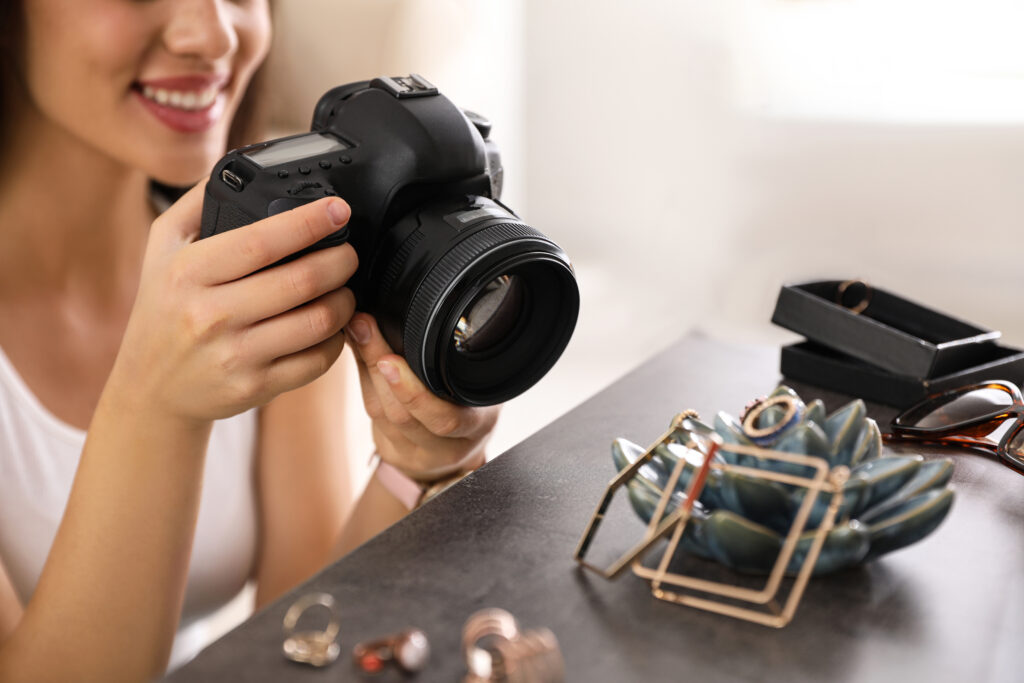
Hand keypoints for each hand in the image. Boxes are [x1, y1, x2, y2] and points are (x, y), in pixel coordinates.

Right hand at [107, 182, 357, 425]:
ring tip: (345, 289)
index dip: (309, 222)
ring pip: (316, 322)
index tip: (338, 210)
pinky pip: (315, 361)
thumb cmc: (163, 311)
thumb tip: (236, 168)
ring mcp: (234, 355)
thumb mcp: (161, 250)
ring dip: (345, 301)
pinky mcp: (255, 387)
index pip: (261, 242)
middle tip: (349, 253)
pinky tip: (333, 326)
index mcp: (189, 273)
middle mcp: (210, 315)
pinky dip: (336, 340)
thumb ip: (196, 205)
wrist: (150, 389)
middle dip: (341, 261)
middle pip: (300, 281)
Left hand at [345, 313, 499, 480]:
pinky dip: (361, 378)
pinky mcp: (393, 450)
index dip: (414, 395)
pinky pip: (372, 415)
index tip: (390, 360)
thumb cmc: (472, 406)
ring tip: (356, 331)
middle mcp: (446, 445)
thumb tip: (413, 312)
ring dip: (365, 370)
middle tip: (363, 326)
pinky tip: (356, 350)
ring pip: (383, 415)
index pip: (445, 418)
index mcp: (477, 424)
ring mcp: (417, 453)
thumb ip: (454, 359)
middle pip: (403, 414)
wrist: (457, 451)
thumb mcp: (477, 385)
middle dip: (378, 368)